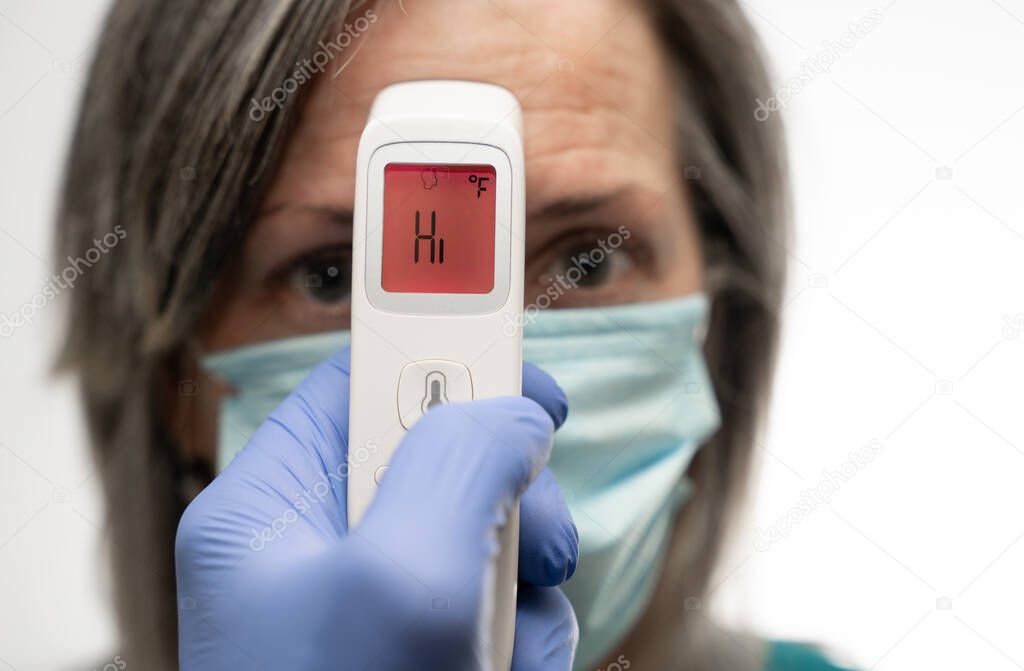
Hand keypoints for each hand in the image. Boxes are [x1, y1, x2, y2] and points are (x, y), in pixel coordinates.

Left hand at [175, 348, 578, 669]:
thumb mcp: (405, 577)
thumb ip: (462, 460)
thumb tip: (514, 415)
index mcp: (269, 511)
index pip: (357, 387)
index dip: (442, 360)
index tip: (523, 365)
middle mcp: (316, 554)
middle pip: (438, 461)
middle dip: (503, 496)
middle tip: (532, 540)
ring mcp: (371, 612)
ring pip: (482, 538)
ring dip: (521, 582)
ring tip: (506, 647)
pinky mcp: (418, 660)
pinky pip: (494, 611)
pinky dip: (520, 640)